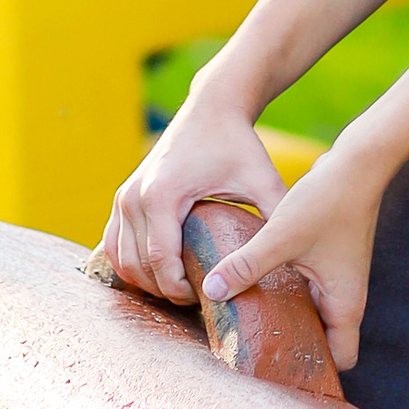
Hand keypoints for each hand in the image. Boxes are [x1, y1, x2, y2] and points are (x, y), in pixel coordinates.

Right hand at [99, 86, 286, 302]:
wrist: (212, 107)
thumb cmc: (238, 144)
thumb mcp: (261, 178)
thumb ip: (275, 214)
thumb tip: (295, 254)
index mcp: (163, 195)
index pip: (160, 261)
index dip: (179, 290)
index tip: (205, 299)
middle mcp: (134, 197)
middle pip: (139, 266)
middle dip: (165, 290)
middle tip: (197, 301)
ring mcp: (124, 197)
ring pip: (121, 260)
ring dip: (146, 282)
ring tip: (179, 290)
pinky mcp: (123, 197)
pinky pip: (114, 244)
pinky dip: (130, 265)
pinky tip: (158, 275)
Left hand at [195, 133, 391, 372]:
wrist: (358, 163)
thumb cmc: (329, 201)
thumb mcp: (281, 236)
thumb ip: (246, 265)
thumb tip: (212, 291)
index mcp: (345, 304)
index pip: (340, 361)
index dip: (314, 372)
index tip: (279, 374)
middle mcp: (346, 298)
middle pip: (324, 343)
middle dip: (293, 351)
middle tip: (254, 356)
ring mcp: (338, 280)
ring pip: (313, 317)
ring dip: (288, 322)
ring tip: (250, 328)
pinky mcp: (328, 263)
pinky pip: (308, 294)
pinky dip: (287, 298)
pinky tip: (258, 290)